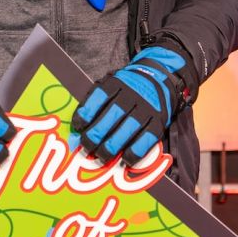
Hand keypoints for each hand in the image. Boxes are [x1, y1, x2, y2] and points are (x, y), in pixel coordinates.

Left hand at [71, 46, 187, 163]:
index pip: (99, 98)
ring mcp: (147, 108)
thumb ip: (94, 101)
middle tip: (88, 148)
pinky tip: (126, 159)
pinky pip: (147, 139)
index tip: (78, 128)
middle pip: (111, 116)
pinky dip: (135, 151)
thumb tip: (79, 125)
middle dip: (96, 135)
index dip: (86, 114)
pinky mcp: (159, 120)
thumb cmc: (127, 87)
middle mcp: (132, 95)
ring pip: (128, 129)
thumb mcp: (110, 83)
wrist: (158, 77)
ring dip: (113, 146)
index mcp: (117, 84)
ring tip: (102, 156)